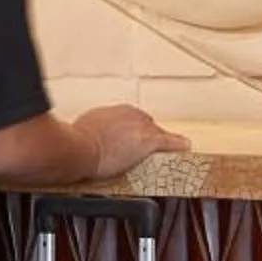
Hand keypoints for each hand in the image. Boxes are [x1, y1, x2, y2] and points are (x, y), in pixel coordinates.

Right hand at [74, 104, 188, 179]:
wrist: (80, 147)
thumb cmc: (76, 140)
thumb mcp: (83, 129)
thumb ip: (92, 130)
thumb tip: (86, 136)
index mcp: (114, 111)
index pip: (130, 119)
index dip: (131, 131)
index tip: (128, 138)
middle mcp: (129, 114)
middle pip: (145, 123)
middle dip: (144, 134)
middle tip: (140, 148)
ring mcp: (140, 126)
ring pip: (156, 131)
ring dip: (158, 140)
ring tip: (165, 149)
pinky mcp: (148, 140)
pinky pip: (168, 141)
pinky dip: (178, 144)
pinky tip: (185, 146)